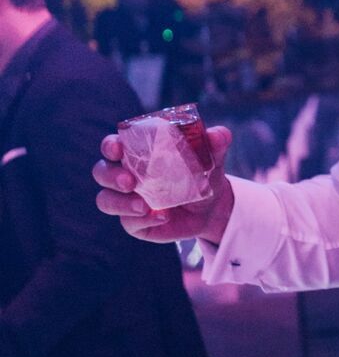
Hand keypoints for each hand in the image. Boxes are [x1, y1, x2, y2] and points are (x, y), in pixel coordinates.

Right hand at [93, 126, 235, 246]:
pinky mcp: (134, 222)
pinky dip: (143, 220)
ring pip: (105, 200)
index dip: (110, 145)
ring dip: (120, 203)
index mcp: (136, 152)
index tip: (118, 148)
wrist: (211, 207)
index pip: (113, 145)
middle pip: (101, 172)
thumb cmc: (202, 173)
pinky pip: (128, 222)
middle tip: (130, 181)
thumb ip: (214, 144)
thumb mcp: (211, 158)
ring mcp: (126, 200)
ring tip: (143, 206)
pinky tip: (162, 216)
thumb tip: (220, 134)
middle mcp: (125, 174)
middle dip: (110, 175)